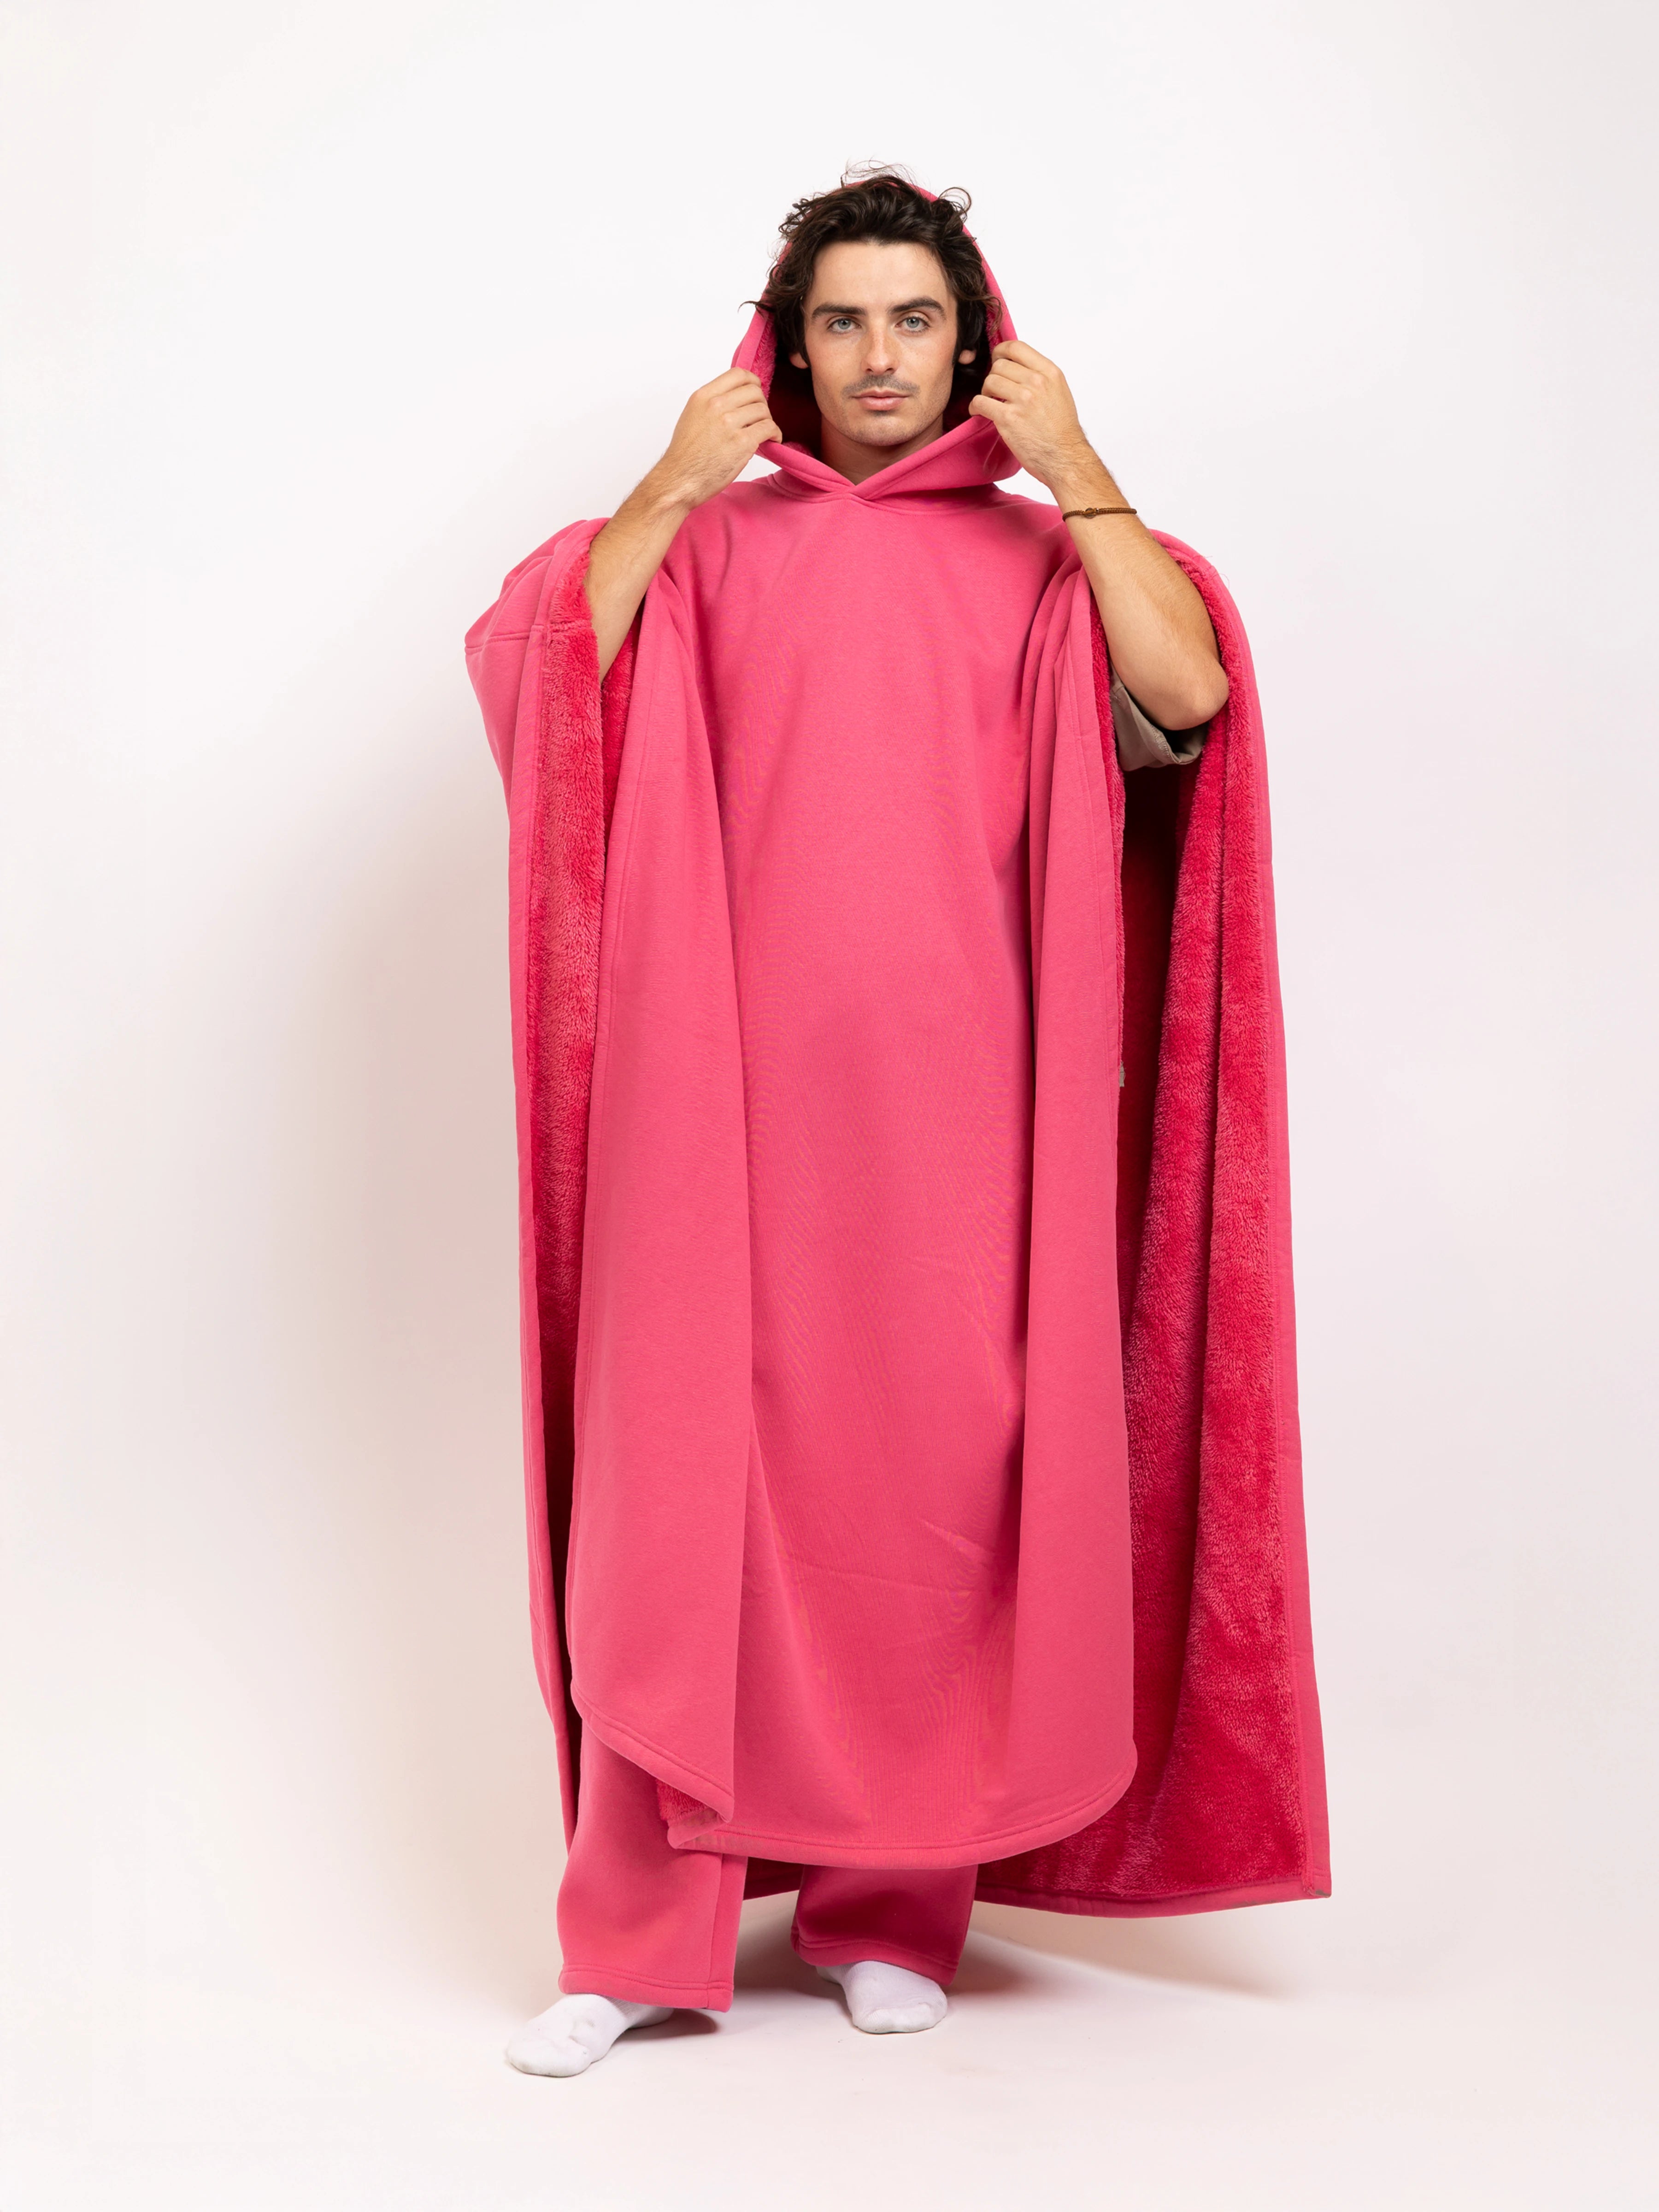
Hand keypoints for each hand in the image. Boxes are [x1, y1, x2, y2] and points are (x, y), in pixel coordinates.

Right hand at [649, 369, 782, 513]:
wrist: (679, 480)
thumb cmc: (685, 455)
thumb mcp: (692, 417)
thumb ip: (712, 404)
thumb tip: (736, 401)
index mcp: (703, 397)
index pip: (738, 374)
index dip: (752, 382)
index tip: (755, 393)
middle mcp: (716, 406)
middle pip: (754, 391)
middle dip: (761, 404)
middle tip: (759, 418)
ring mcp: (729, 423)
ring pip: (763, 410)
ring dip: (767, 420)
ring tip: (762, 432)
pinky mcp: (742, 442)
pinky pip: (768, 428)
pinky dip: (774, 434)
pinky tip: (772, 440)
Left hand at [967, 341, 1097, 497]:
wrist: (1065, 458)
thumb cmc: (1062, 431)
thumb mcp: (1058, 393)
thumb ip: (1039, 377)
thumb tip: (1017, 369)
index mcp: (1049, 372)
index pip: (1016, 347)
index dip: (1000, 352)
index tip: (996, 360)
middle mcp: (1036, 382)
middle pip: (999, 365)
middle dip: (993, 377)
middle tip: (994, 391)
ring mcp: (1022, 399)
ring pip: (989, 382)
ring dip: (985, 392)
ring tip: (990, 403)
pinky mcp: (1008, 418)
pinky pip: (980, 402)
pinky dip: (975, 407)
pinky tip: (979, 412)